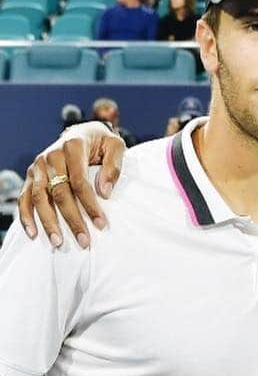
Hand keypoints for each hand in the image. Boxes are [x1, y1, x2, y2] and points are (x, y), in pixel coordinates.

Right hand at [18, 123, 125, 248]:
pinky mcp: (31, 175)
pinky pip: (24, 198)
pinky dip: (26, 217)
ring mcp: (38, 166)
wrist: (82, 133)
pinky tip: (33, 233)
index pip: (79, 181)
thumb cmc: (101, 143)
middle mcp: (51, 155)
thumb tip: (105, 192)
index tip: (101, 223)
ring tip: (59, 242)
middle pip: (59, 192)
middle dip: (72, 219)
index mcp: (73, 146)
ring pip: (39, 197)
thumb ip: (113, 166)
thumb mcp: (115, 146)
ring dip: (48, 222)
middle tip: (84, 240)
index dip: (90, 204)